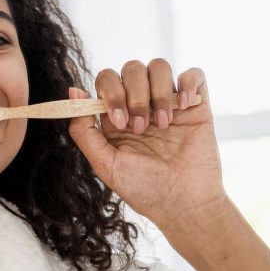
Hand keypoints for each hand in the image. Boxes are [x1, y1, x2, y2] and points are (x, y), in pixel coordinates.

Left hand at [67, 58, 226, 235]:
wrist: (184, 204)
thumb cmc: (144, 189)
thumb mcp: (105, 164)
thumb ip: (84, 131)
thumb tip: (73, 93)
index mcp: (118, 115)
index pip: (107, 79)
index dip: (110, 92)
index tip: (119, 121)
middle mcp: (142, 104)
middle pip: (132, 68)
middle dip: (135, 95)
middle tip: (142, 128)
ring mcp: (170, 103)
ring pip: (159, 66)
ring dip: (159, 92)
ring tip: (164, 124)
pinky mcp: (196, 106)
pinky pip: (194, 74)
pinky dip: (188, 83)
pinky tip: (184, 107)